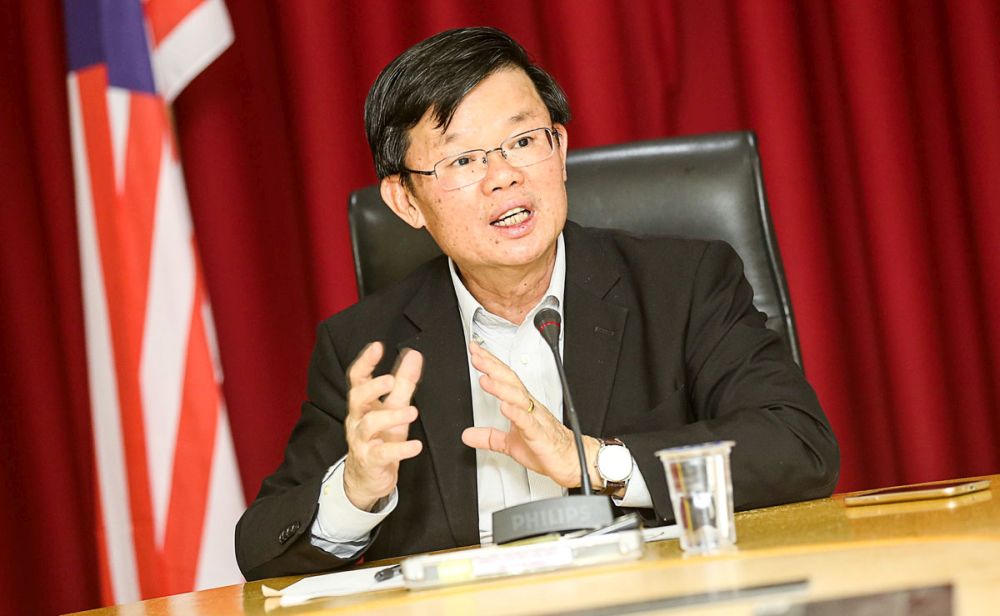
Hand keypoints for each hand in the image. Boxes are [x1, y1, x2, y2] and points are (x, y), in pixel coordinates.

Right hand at [342, 343, 422, 510]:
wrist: (367, 478)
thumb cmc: (381, 439)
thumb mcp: (394, 408)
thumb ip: (404, 382)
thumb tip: (413, 355)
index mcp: (363, 404)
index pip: (357, 379)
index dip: (365, 362)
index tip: (377, 347)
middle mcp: (358, 420)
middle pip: (357, 398)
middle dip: (372, 388)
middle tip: (390, 379)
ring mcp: (362, 441)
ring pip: (370, 425)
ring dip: (391, 416)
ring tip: (412, 411)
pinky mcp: (372, 461)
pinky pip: (383, 454)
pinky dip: (400, 449)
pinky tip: (416, 446)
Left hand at [460, 341, 599, 487]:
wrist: (571, 460)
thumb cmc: (546, 447)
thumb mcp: (509, 444)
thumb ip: (489, 437)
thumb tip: (468, 435)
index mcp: (522, 405)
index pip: (505, 379)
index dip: (490, 364)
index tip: (476, 352)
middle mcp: (530, 407)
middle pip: (510, 381)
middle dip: (493, 368)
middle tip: (477, 356)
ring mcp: (536, 419)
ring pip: (518, 398)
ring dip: (501, 388)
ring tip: (485, 379)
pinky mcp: (540, 435)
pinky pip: (528, 422)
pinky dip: (516, 414)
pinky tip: (505, 407)